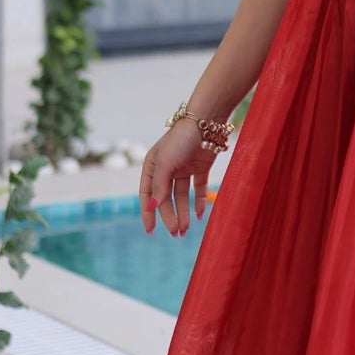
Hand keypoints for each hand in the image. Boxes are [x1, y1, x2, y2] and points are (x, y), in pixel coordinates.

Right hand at [140, 122, 216, 236]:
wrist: (206, 121)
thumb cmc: (180, 139)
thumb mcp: (166, 162)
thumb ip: (160, 185)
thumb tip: (153, 206)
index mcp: (152, 166)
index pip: (147, 193)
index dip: (148, 212)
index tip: (150, 230)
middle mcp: (167, 168)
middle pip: (166, 198)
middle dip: (169, 216)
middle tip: (176, 233)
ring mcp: (184, 168)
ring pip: (181, 196)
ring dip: (183, 212)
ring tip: (186, 229)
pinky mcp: (200, 167)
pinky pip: (198, 188)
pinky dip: (199, 201)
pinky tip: (199, 214)